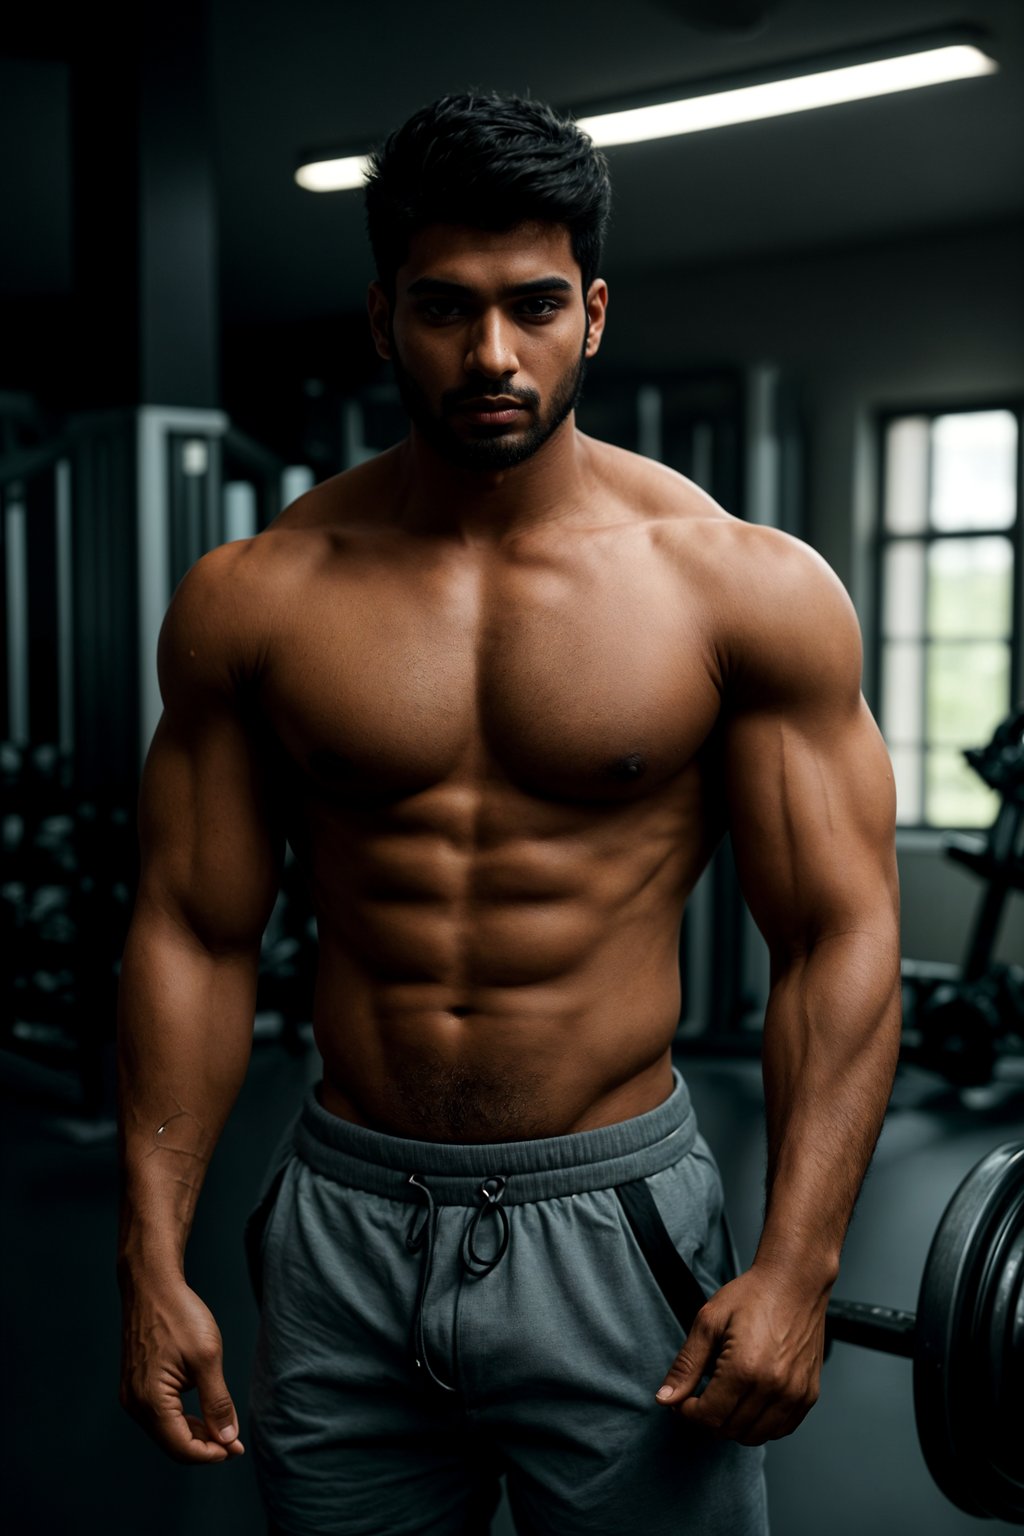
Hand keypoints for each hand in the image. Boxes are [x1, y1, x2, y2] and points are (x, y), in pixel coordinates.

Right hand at [119, 1269, 244, 1463]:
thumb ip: (217, 1402)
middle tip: (235, 1443)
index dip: (211, 1454)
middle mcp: (135, 1403)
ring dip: (194, 1434)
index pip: (182, 1447)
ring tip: (224, 1430)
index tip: (236, 1449)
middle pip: (172, 1442)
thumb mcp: (207, 1357)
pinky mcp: (135, 1384)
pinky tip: (203, 1413)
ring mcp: (132, 1394)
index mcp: (150, 1401)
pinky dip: (182, 1418)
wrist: (152, 1284)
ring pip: (165, 1430)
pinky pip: (159, 1413)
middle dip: (205, 1446)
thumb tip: (227, 1439)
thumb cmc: (179, 1315)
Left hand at [654, 1266, 827, 1444]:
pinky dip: (760, 1426)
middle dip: (708, 1418)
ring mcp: (796, 1394)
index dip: (688, 1413)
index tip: (683, 1400)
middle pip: (730, 1429)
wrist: (795, 1282)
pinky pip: (781, 1429)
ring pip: (755, 1436)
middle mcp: (774, 1387)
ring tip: (724, 1398)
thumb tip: (665, 1399)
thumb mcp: (708, 1321)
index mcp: (745, 1369)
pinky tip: (748, 1403)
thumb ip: (686, 1365)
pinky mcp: (809, 1395)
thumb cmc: (752, 1296)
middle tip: (700, 1396)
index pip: (709, 1416)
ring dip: (733, 1425)